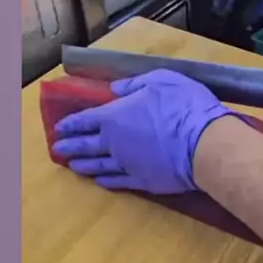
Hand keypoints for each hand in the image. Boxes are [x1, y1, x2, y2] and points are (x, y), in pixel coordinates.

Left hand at [52, 69, 235, 193]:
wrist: (205, 144)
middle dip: (70, 146)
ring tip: (72, 166)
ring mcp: (127, 164)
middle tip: (57, 149)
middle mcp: (115, 143)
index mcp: (115, 116)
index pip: (86, 119)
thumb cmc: (184, 106)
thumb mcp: (161, 80)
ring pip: (99, 166)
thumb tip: (114, 89)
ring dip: (84, 165)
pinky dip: (107, 181)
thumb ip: (134, 84)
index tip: (59, 128)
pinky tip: (100, 182)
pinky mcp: (143, 181)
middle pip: (87, 145)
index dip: (71, 123)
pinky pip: (119, 182)